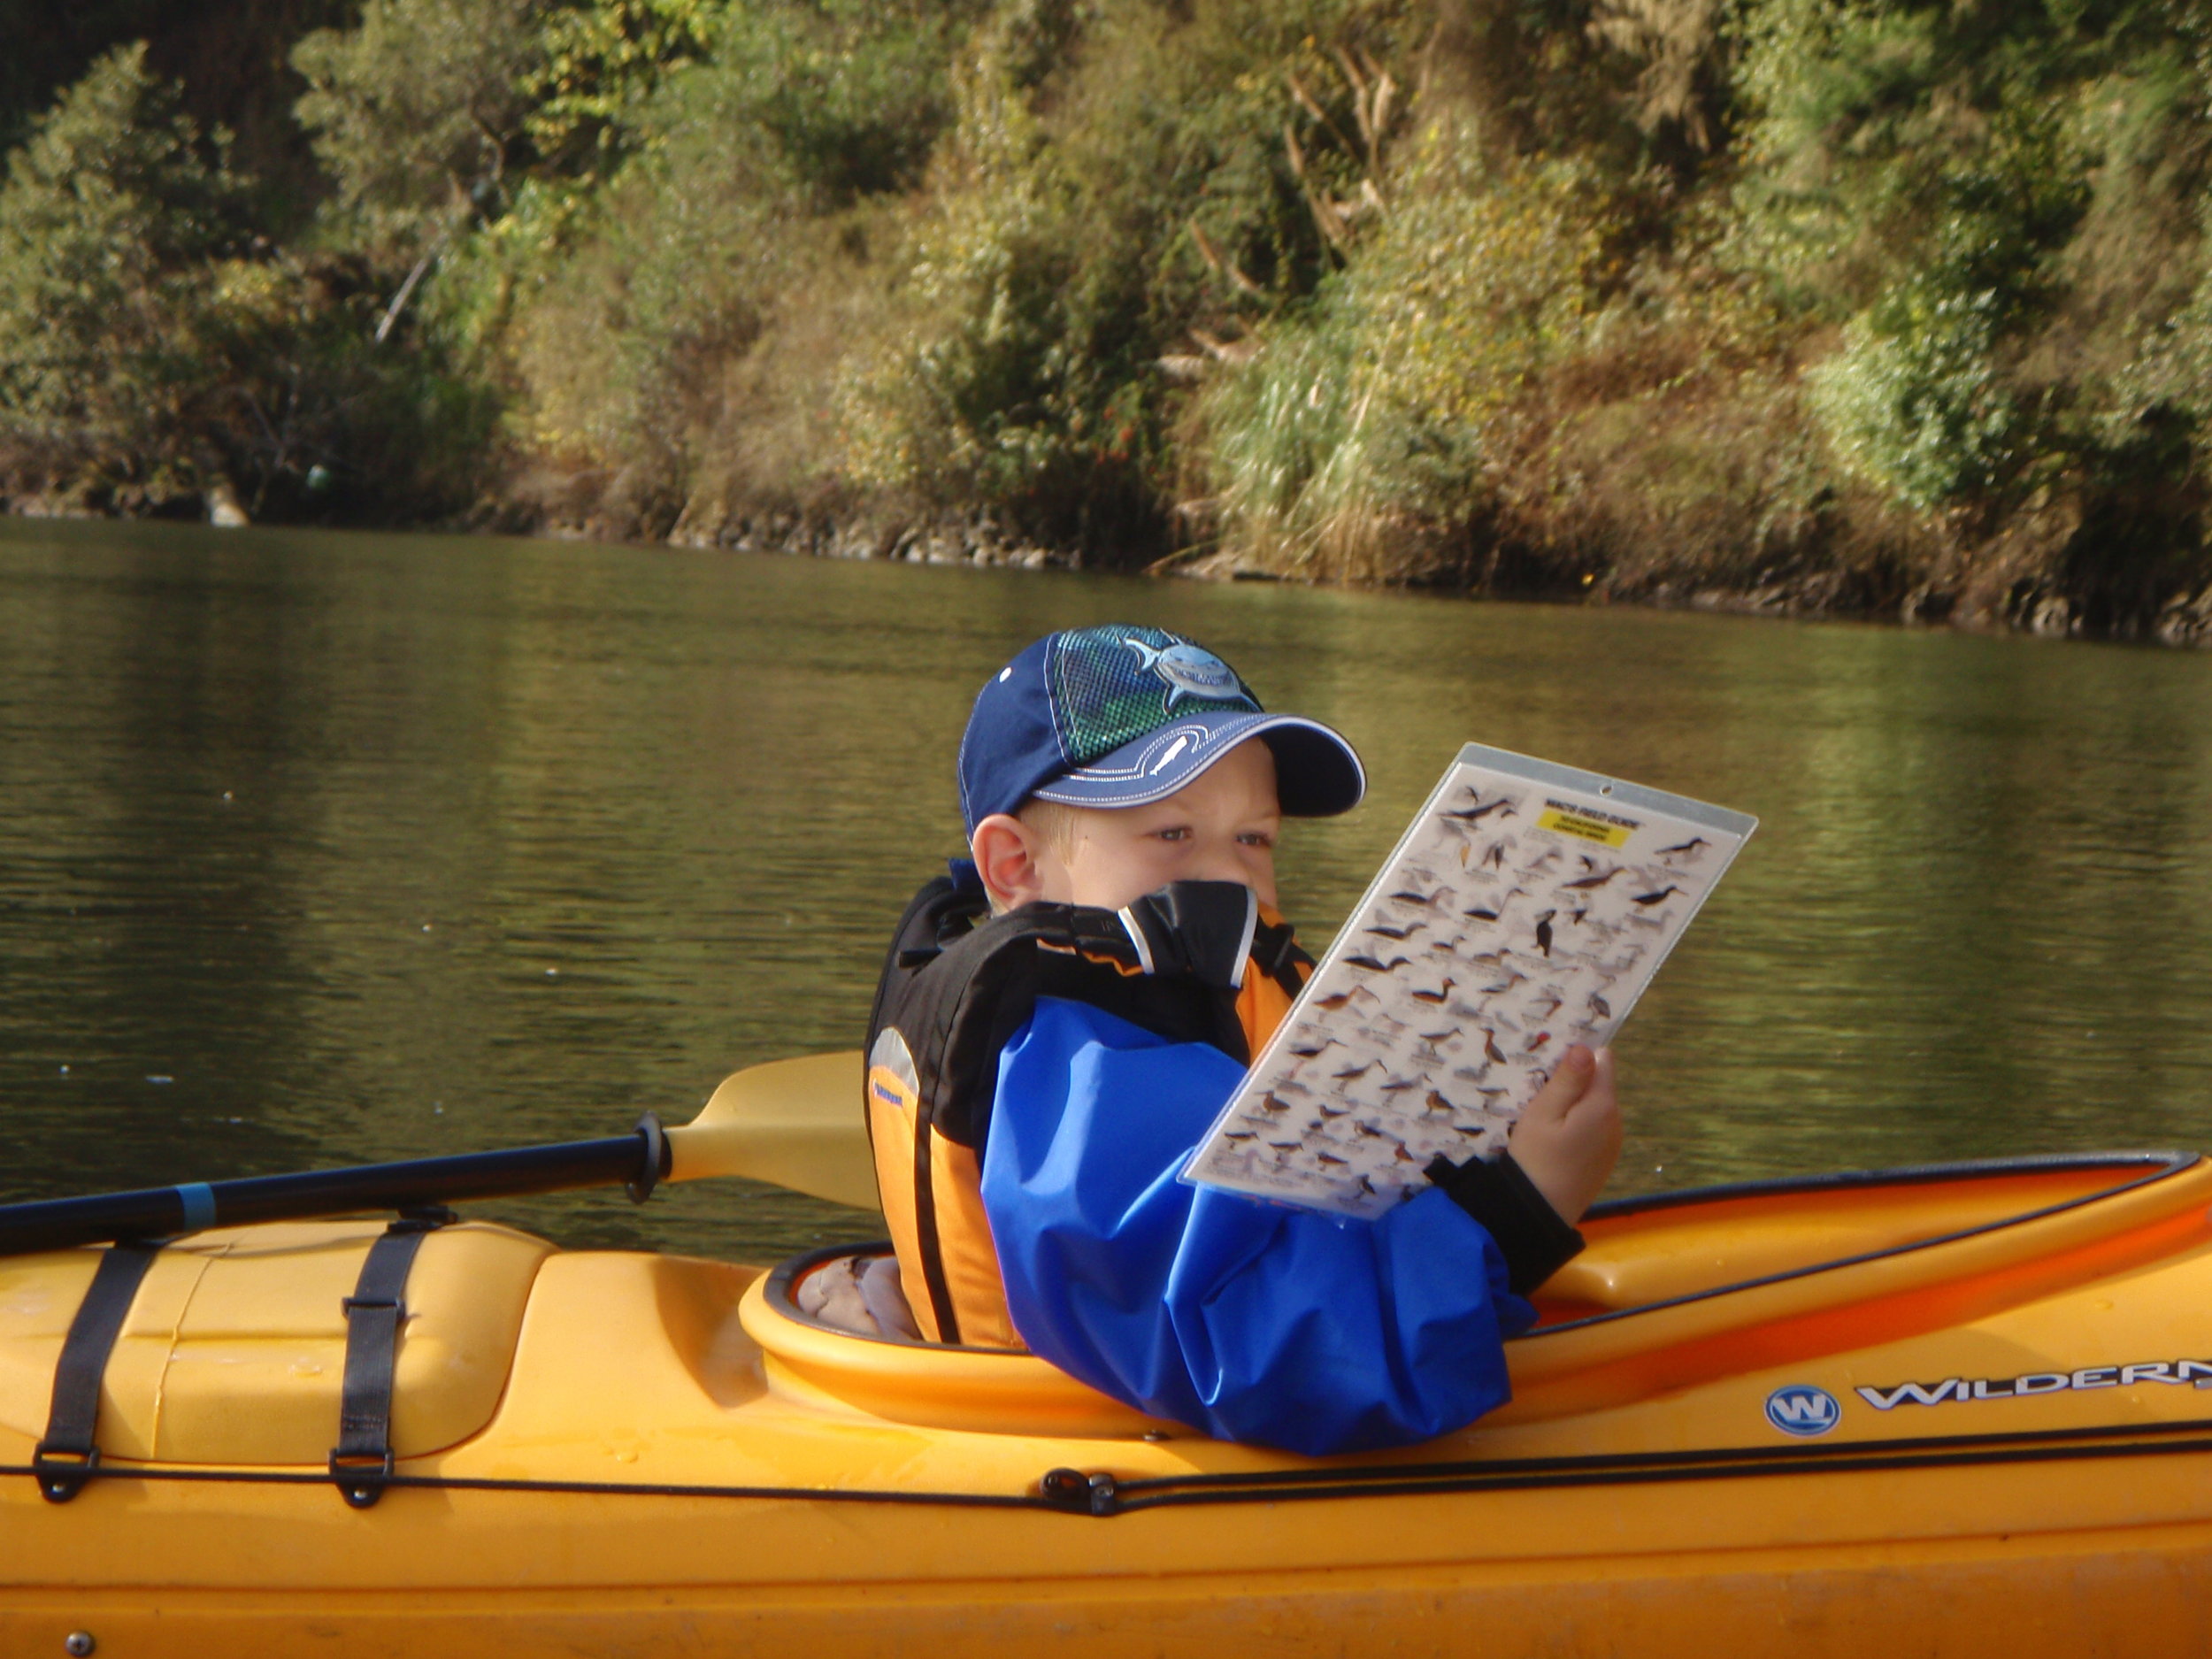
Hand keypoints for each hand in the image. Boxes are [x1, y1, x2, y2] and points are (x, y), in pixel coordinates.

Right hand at [1506, 1044, 1619, 1223]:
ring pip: (1596, 1107)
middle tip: (1539, 1087)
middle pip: (1599, 1084)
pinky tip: (1555, 1136)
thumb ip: (1567, 1080)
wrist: (1540, 1213)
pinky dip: (1578, 1124)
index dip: (1579, 1055)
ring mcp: (1612, 1142)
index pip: (1602, 1060)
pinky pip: (1594, 1128)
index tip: (1552, 1061)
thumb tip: (1587, 1047)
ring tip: (1543, 1113)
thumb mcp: (1543, 1113)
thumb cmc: (1536, 1158)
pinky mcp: (1604, 1159)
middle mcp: (1616, 1121)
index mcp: (1603, 1105)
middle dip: (1575, 1080)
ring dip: (1575, 1104)